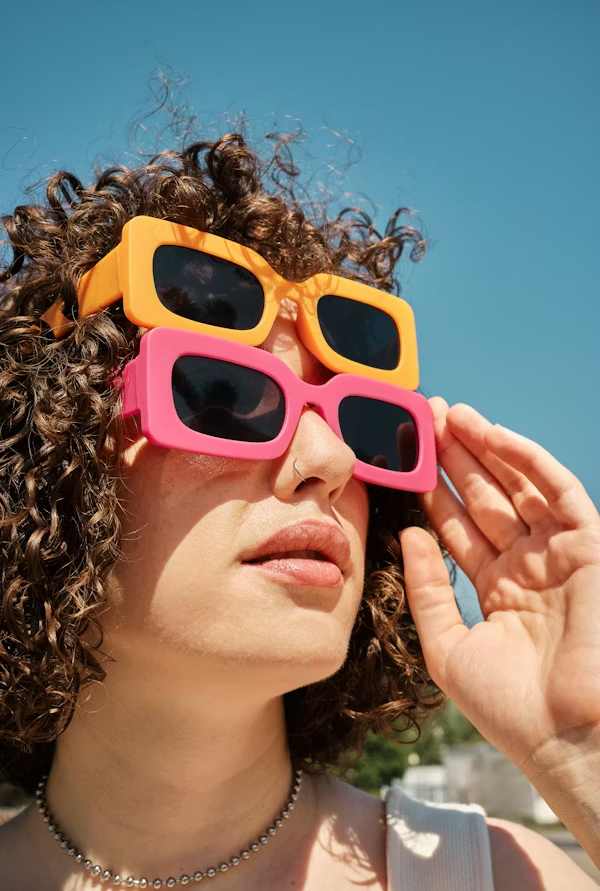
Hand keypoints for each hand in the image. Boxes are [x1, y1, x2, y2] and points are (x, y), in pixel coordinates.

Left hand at [401, 398, 599, 772]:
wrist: (563, 740)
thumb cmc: (507, 707)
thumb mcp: (448, 646)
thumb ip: (427, 590)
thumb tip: (408, 534)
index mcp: (496, 587)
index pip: (458, 527)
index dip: (433, 490)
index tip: (402, 458)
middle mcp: (527, 565)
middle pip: (485, 497)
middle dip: (455, 458)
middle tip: (423, 417)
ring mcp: (558, 555)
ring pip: (518, 486)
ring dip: (486, 447)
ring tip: (449, 413)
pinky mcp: (589, 549)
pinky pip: (559, 492)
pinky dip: (527, 459)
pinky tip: (492, 432)